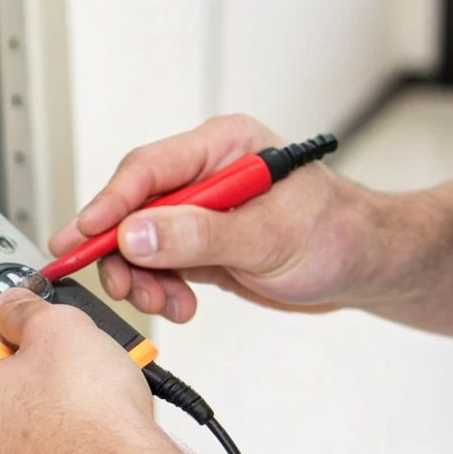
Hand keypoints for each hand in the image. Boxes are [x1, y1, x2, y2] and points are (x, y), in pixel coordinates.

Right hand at [50, 114, 371, 323]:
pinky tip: (179, 306)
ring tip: (163, 303)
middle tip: (119, 283)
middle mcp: (207, 174)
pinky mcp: (203, 244)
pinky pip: (161, 264)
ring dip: (143, 277)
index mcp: (224, 147)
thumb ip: (198, 235)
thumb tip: (135, 233)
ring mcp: (202, 211)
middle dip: (122, 250)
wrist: (368, 267)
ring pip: (142, 241)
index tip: (83, 234)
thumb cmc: (338, 235)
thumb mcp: (268, 237)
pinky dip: (161, 289)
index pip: (149, 168)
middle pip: (135, 206)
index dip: (111, 203)